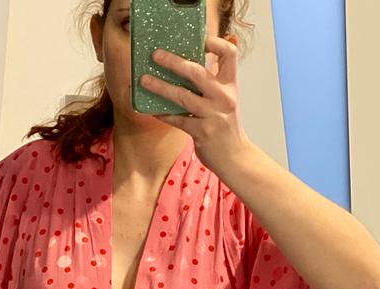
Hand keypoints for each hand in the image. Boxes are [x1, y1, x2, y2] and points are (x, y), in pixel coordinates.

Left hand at [139, 36, 252, 177]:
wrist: (235, 158)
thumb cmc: (226, 128)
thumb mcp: (226, 102)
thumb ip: (212, 85)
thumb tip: (187, 69)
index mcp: (230, 86)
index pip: (229, 55)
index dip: (216, 43)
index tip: (200, 39)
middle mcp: (223, 97)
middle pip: (197, 72)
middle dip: (174, 62)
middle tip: (156, 55)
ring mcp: (213, 115)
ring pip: (182, 96)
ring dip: (160, 87)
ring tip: (144, 81)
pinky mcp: (202, 132)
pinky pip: (178, 120)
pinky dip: (163, 114)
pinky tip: (151, 110)